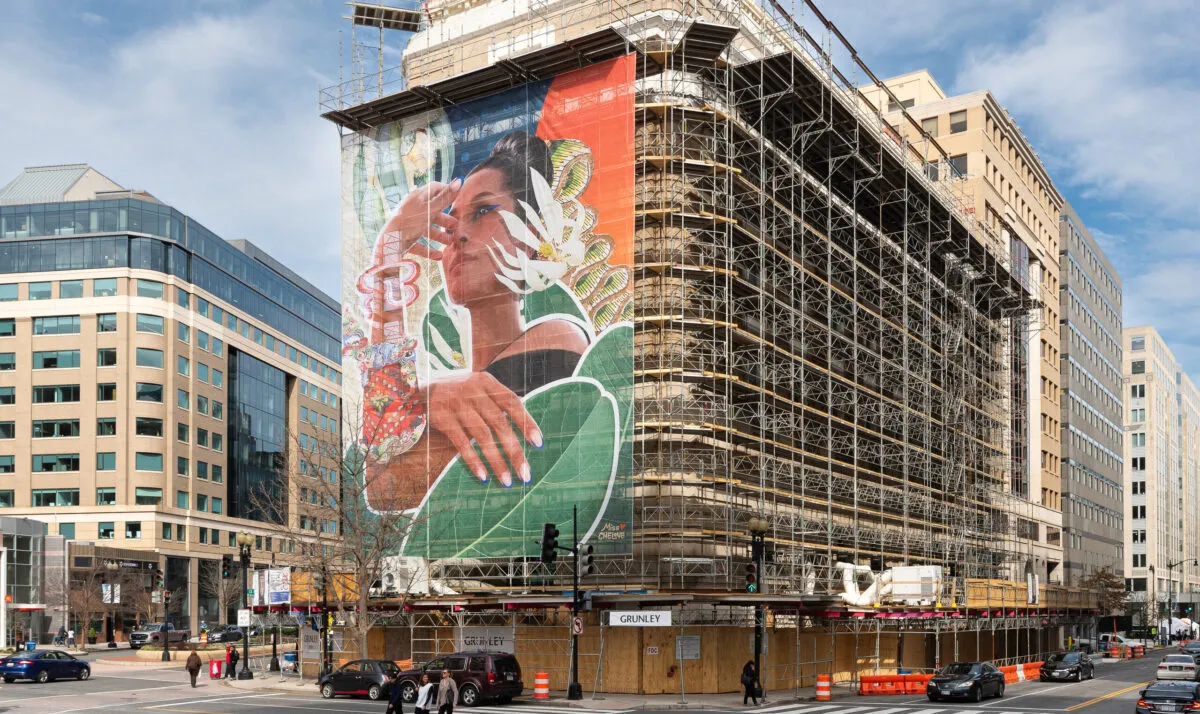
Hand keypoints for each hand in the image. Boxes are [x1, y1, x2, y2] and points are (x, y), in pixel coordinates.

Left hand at [373, 178, 460, 265]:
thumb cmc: (410, 221)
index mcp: (417, 197)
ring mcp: (408, 224)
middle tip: (457, 226)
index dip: (447, 191)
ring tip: (451, 243)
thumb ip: (445, 198)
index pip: (434, 188)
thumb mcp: (430, 209)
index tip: (459, 198)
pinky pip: (419, 243)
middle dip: (445, 219)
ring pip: (427, 228)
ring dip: (440, 235)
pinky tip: (439, 256)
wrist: (389, 243)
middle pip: (432, 211)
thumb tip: (459, 181)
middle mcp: (412, 209)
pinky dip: (429, 250)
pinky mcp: (405, 238)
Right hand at [428, 372, 542, 486]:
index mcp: (487, 382)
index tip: (538, 444)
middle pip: (500, 423)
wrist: (417, 387)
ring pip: (482, 436)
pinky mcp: (441, 418)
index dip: (526, 423)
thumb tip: (523, 420)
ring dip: (497, 461)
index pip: (512, 403)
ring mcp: (456, 404)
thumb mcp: (477, 388)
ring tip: (507, 480)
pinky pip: (461, 442)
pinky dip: (473, 460)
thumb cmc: (456, 392)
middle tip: (526, 474)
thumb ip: (497, 402)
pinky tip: (483, 476)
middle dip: (515, 451)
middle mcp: (473, 391)